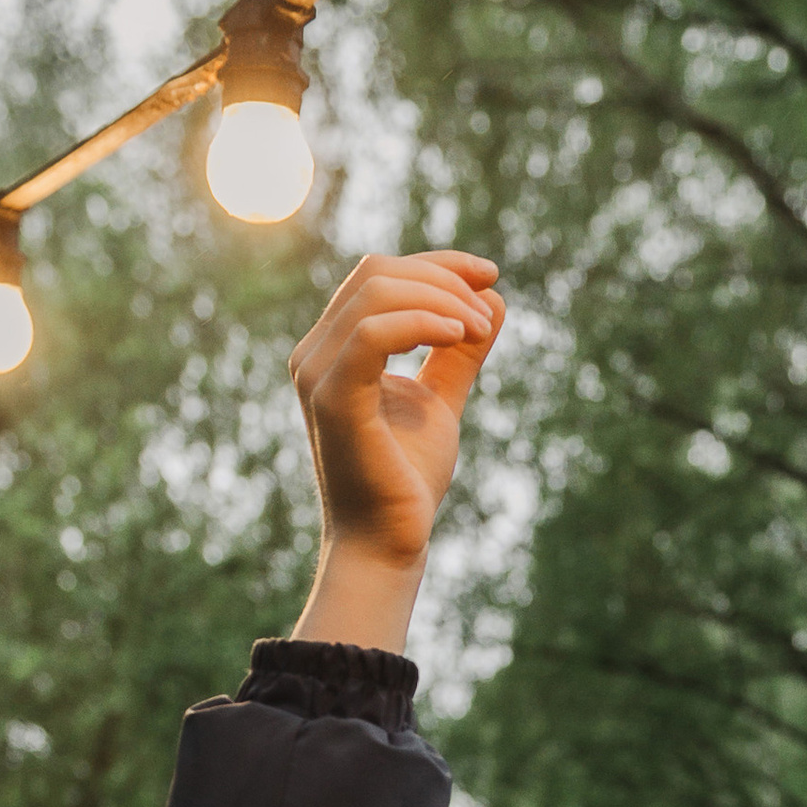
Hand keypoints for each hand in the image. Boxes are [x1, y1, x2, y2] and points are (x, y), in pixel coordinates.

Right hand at [288, 248, 502, 645]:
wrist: (390, 541)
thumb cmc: (407, 477)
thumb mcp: (442, 398)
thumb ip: (460, 351)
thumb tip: (493, 296)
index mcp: (334, 348)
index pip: (379, 275)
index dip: (438, 265)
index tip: (490, 276)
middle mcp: (314, 353)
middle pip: (377, 273)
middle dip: (443, 280)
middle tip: (487, 318)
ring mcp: (316, 373)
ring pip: (376, 292)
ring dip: (441, 300)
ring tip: (479, 332)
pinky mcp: (332, 398)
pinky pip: (372, 331)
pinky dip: (423, 321)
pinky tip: (460, 336)